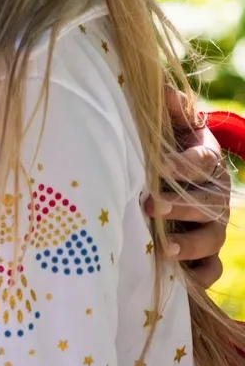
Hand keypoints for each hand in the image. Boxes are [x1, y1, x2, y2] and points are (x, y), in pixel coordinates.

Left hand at [146, 91, 230, 289]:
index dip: (183, 165)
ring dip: (190, 244)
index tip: (158, 166)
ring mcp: (212, 226)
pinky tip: (179, 277)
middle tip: (151, 206)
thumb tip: (162, 88)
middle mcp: (214, 195)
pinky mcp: (204, 255)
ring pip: (212, 238)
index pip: (202, 161)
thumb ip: (167, 110)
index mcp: (205, 160)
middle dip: (182, 205)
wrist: (163, 182)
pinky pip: (211, 270)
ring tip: (163, 248)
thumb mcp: (164, 126)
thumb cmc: (162, 148)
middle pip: (210, 203)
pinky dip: (198, 275)